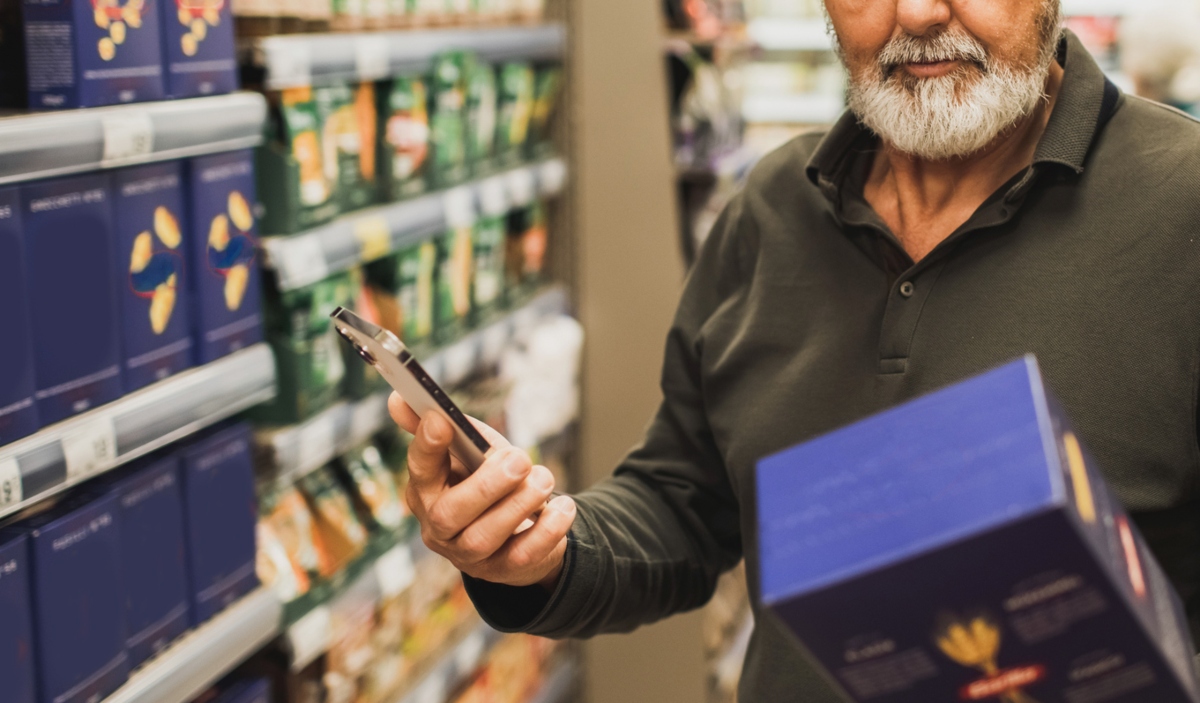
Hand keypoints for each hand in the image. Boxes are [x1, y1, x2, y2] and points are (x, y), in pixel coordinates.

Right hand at [389, 392, 575, 589]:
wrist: (519, 529)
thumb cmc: (487, 480)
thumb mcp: (469, 449)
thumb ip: (444, 426)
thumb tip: (395, 399)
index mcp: (425, 490)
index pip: (419, 468)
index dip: (427, 446)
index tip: (441, 420)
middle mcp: (438, 527)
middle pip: (449, 512)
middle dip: (486, 485)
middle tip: (520, 459)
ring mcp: (468, 554)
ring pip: (483, 537)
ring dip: (519, 504)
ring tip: (544, 479)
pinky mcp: (501, 571)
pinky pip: (522, 556)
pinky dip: (547, 530)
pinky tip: (563, 507)